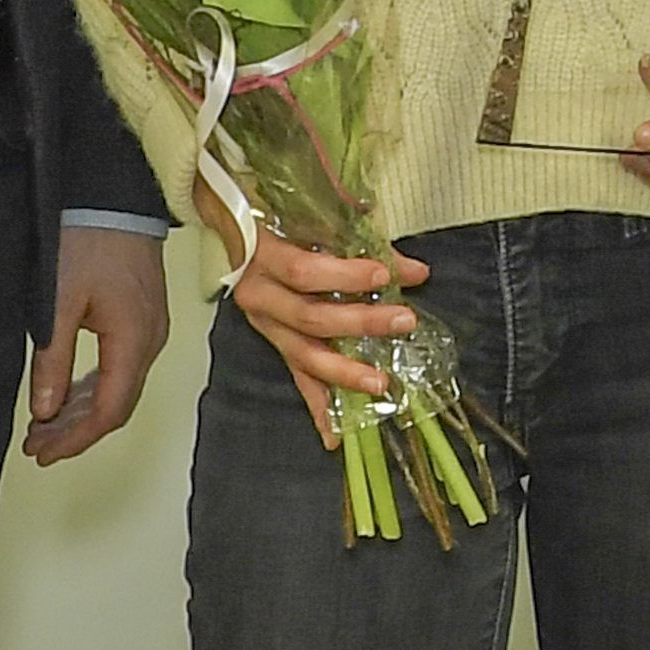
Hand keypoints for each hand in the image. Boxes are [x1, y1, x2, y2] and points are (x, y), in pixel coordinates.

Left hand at [21, 227, 169, 466]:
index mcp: (133, 341)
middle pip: (118, 404)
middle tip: (36, 446)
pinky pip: (124, 367)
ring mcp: (152, 328)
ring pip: (121, 387)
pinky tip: (69, 394)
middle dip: (76, 431)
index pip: (109, 410)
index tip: (42, 452)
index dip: (76, 439)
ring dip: (83, 411)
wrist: (114, 196)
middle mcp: (150, 341)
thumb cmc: (86, 242)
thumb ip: (53, 360)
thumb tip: (46, 412)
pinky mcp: (145, 316)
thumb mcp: (57, 302)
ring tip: (45, 426)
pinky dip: (95, 388)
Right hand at [194, 178, 425, 446]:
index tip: (386, 273)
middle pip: (310, 318)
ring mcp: (266, 324)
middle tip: (404, 320)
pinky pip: (298, 377)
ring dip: (345, 372)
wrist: (234, 226)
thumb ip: (358, 237)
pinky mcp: (275, 342)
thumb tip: (414, 271)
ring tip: (382, 384)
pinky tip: (335, 436)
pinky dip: (318, 407)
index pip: (304, 272)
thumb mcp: (310, 214)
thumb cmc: (278, 214)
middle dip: (361, 322)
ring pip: (304, 356)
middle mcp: (259, 296)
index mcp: (263, 257)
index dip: (345, 275)